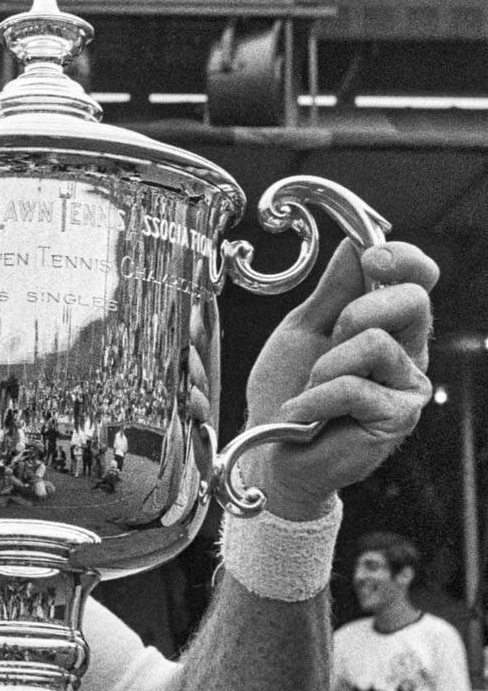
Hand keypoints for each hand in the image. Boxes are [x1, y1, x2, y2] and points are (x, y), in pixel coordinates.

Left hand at [242, 238, 436, 519]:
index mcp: (389, 324)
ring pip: (377, 343)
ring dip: (326, 366)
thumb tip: (356, 241)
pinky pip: (355, 388)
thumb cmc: (288, 390)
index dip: (403, 258)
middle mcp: (409, 352)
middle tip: (329, 342)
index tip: (370, 258)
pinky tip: (304, 416)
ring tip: (312, 390)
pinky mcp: (396, 418)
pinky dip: (316, 399)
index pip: (419, 278)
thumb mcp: (303, 329)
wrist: (271, 448)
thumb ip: (332, 291)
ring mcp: (408, 386)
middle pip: (412, 300)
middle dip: (356, 313)